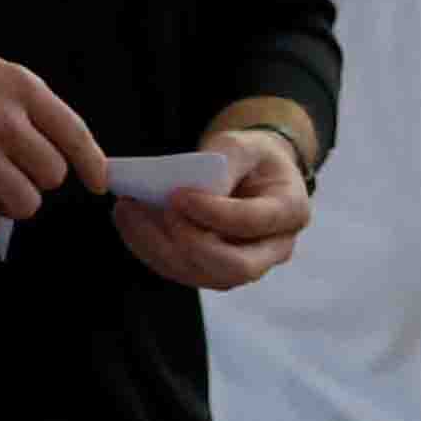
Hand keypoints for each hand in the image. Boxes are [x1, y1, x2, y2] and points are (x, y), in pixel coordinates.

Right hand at [0, 30, 107, 237]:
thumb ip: (25, 109)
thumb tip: (54, 154)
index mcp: (22, 90)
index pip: (76, 135)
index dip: (92, 165)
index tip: (99, 184)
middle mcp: (6, 121)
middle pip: (52, 176)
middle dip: (35, 181)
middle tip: (9, 174)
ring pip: (25, 203)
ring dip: (9, 204)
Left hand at [114, 124, 311, 292]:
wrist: (252, 175)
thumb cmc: (250, 158)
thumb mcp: (244, 145)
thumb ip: (225, 161)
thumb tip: (192, 187)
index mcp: (291, 211)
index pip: (254, 222)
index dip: (214, 213)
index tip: (178, 195)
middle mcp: (274, 249)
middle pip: (235, 268)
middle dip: (191, 243)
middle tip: (161, 210)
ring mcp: (245, 267)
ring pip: (202, 275)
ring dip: (159, 246)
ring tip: (129, 209)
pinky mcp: (214, 272)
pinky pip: (180, 271)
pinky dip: (149, 248)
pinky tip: (129, 220)